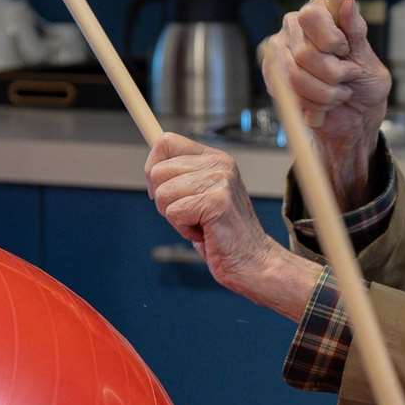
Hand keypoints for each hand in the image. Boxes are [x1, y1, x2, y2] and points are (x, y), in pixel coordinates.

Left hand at [144, 132, 320, 318]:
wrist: (254, 262)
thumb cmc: (223, 234)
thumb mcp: (199, 197)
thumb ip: (180, 177)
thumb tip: (151, 167)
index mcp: (216, 159)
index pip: (165, 142)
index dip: (154, 168)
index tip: (168, 191)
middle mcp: (220, 164)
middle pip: (158, 171)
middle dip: (165, 200)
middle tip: (192, 215)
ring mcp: (220, 181)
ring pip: (163, 194)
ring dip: (176, 217)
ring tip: (202, 224)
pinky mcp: (217, 202)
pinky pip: (174, 213)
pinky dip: (184, 230)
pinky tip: (206, 233)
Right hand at [261, 0, 389, 207]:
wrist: (356, 119)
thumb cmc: (364, 86)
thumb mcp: (367, 59)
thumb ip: (355, 31)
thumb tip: (348, 0)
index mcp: (321, 13)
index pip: (312, 15)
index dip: (330, 39)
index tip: (345, 51)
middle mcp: (296, 27)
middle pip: (305, 51)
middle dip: (333, 74)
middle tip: (348, 78)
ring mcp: (281, 51)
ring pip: (295, 75)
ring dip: (326, 93)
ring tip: (340, 94)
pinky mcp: (274, 76)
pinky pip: (289, 93)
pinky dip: (314, 105)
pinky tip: (323, 104)